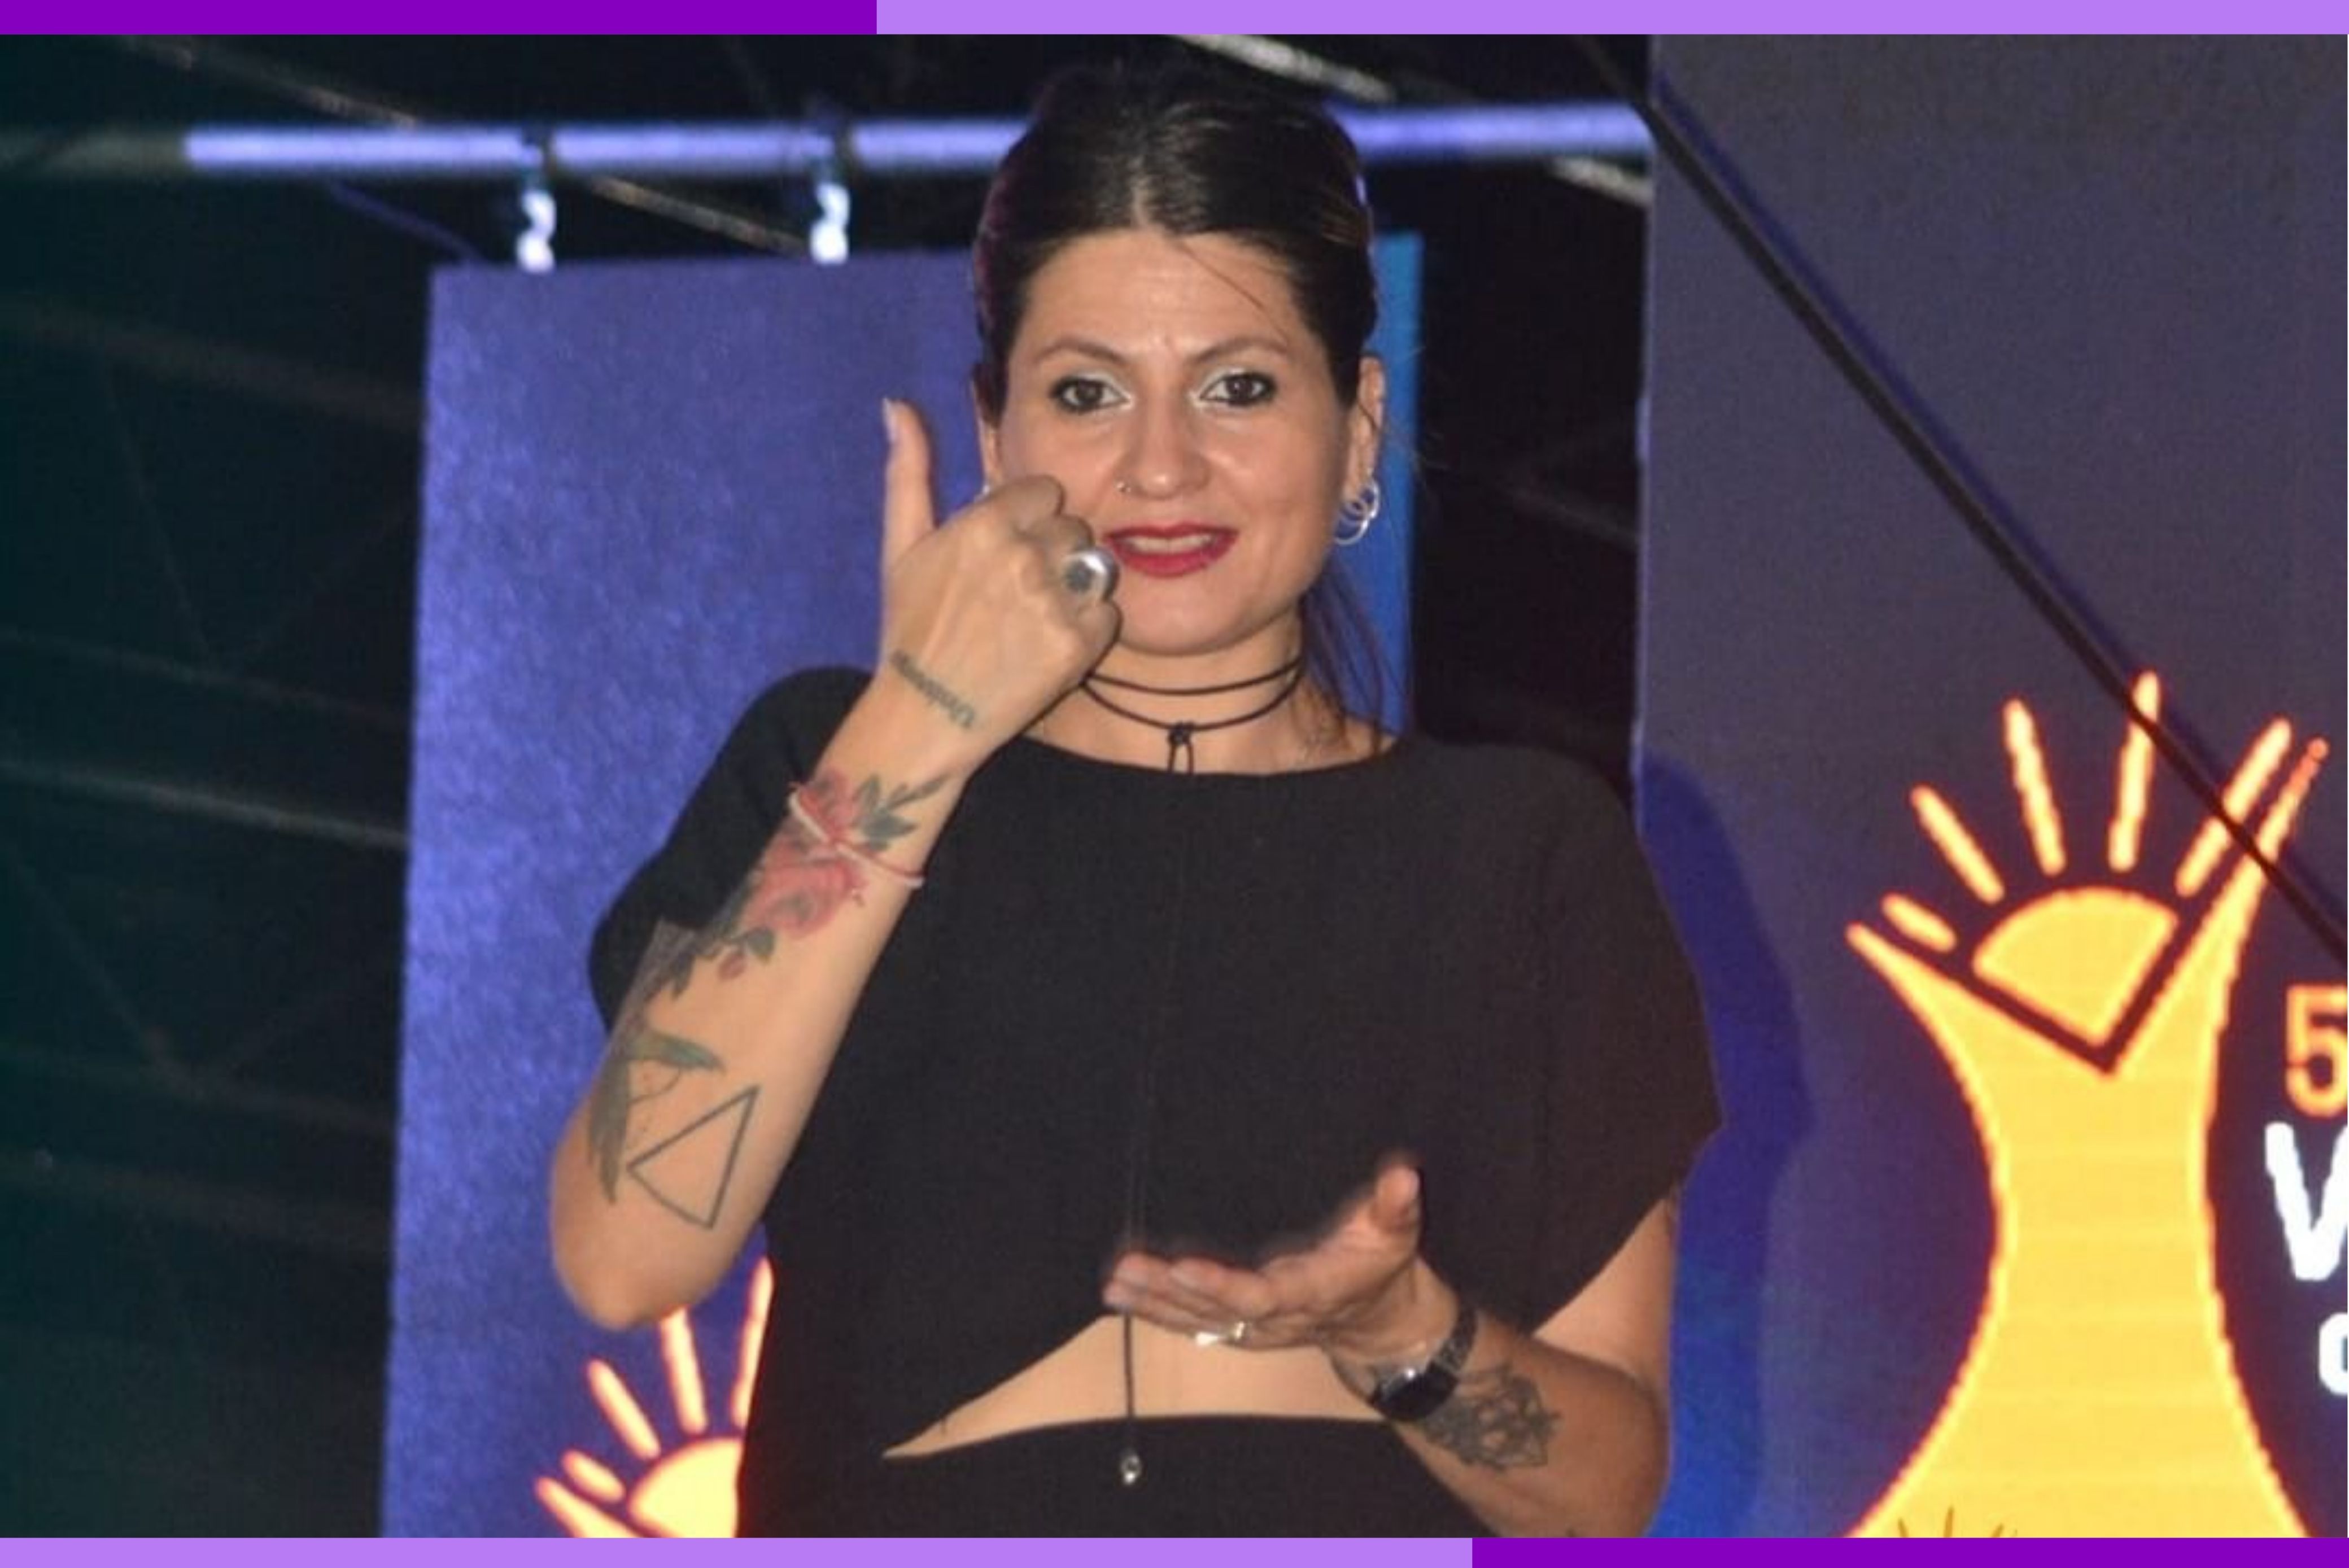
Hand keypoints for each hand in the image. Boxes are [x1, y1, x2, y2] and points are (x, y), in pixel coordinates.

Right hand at [871, 398, 1119, 767]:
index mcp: (983, 522)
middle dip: (1054, 551)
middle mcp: (1022, 555)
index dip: (1030, 519)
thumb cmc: (910, 629)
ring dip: (1076, 586)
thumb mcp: (901, 546)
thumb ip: (908, 470)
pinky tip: (1051, 645)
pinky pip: (1108, 614)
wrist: (925, 714)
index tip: (1008, 549)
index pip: (1045, 491)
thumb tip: (896, 404)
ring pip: (1095, 564)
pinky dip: (1088, 630)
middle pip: (1073, 526)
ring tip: (1039, 614)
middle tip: (1021, 590)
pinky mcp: (1077, 645)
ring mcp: (1053, 601)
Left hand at [1101, 1162, 1454, 1364]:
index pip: (1261, 1295)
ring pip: (1199, 1322)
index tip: (1183, 1267)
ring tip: (1114, 1284)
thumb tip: (1403, 1174)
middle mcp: (1277, 1317)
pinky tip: (1123, 1298)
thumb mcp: (1397, 1234)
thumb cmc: (1381, 1265)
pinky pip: (1195, 1325)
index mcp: (1311, 1293)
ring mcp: (1255, 1327)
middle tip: (1126, 1270)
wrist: (1380, 1322)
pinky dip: (1158, 1313)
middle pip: (1216, 1312)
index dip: (1222, 1286)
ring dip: (1154, 1305)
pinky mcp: (1241, 1326)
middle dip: (1169, 1293)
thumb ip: (1396, 1205)